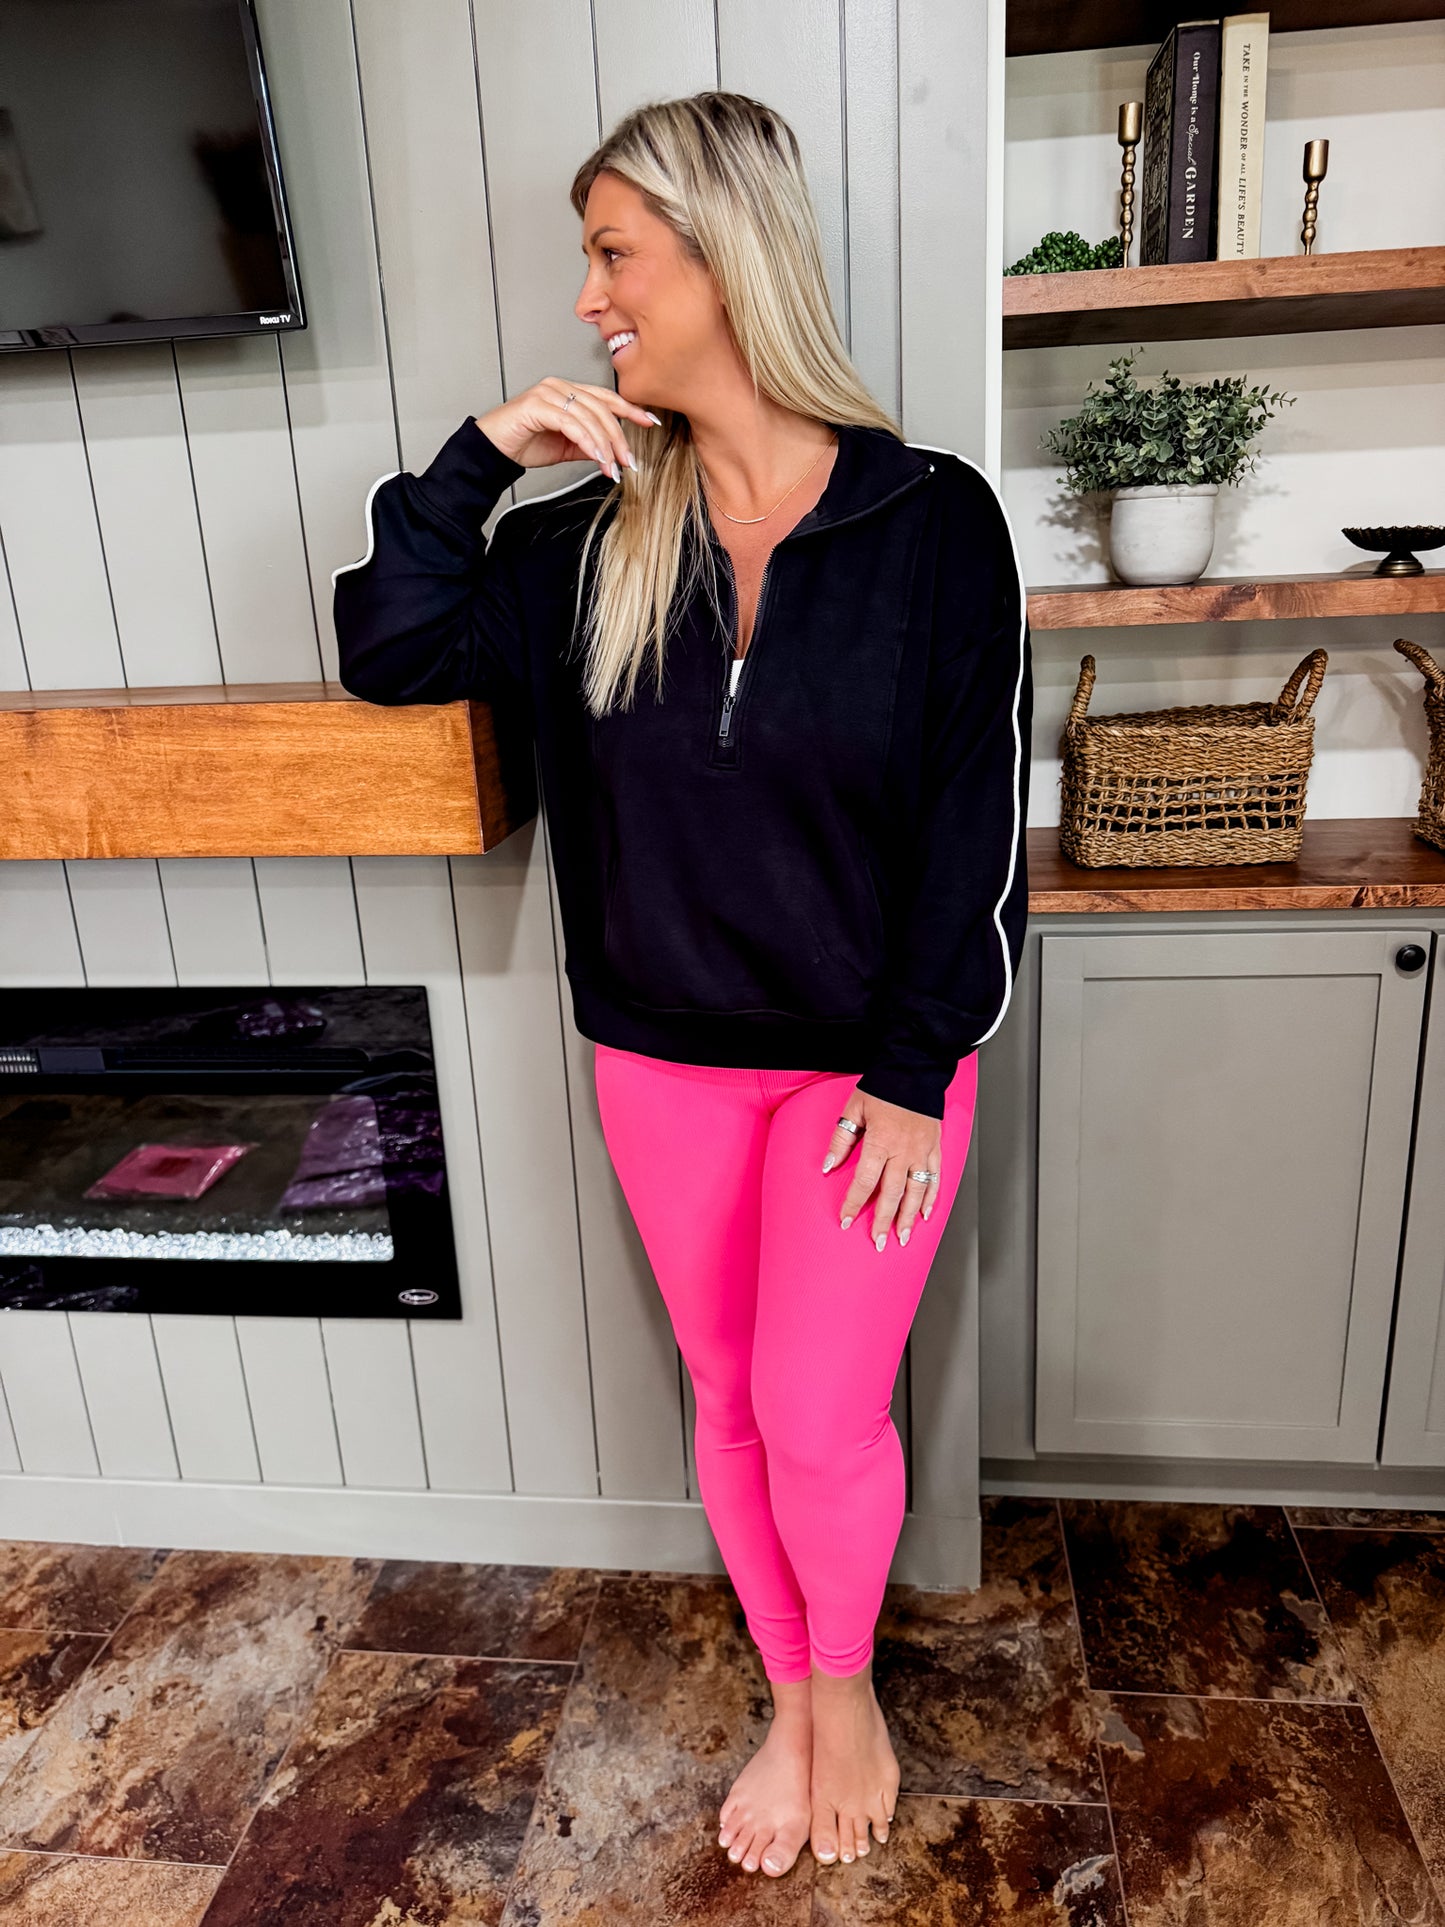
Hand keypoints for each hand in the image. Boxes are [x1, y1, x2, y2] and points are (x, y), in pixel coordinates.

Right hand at [474, 378, 658, 483]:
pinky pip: (571, 423)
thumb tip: (610, 452)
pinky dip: (587, 442)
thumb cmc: (523, 442)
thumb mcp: (565, 446)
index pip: (605, 397)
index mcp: (567, 391)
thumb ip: (587, 444)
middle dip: (619, 436)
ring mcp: (547, 393)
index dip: (629, 409)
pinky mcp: (537, 405)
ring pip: (588, 416)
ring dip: (605, 444)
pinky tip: (597, 458)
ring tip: (612, 466)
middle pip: (601, 407)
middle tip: (628, 460)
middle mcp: (558, 386)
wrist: (492, 450)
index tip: (649, 422)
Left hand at [821, 1089, 940, 1249]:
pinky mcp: (935, 1147)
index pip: (864, 1181)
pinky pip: (934, 1178)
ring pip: (916, 1192)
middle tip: (878, 1242)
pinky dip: (931, 1198)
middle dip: (884, 1221)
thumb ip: (841, 1140)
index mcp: (881, 1141)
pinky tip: (924, 1214)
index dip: (854, 1204)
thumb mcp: (854, 1109)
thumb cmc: (883, 1086)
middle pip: (892, 1194)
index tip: (846, 1221)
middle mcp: (904, 1151)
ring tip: (901, 1237)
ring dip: (908, 1217)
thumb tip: (828, 1166)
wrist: (915, 1068)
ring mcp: (922, 1151)